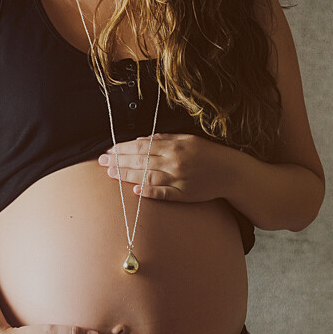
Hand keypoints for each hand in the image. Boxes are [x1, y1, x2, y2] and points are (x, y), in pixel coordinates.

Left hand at [97, 132, 238, 202]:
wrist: (231, 172)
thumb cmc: (208, 153)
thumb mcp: (187, 139)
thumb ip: (163, 139)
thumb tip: (139, 141)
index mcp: (174, 146)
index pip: (141, 147)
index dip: (123, 149)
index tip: (108, 150)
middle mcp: (175, 161)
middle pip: (140, 161)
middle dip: (118, 161)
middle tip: (101, 162)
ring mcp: (179, 179)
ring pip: (147, 177)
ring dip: (127, 175)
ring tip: (110, 174)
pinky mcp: (184, 194)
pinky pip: (163, 194)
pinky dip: (149, 192)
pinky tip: (135, 191)